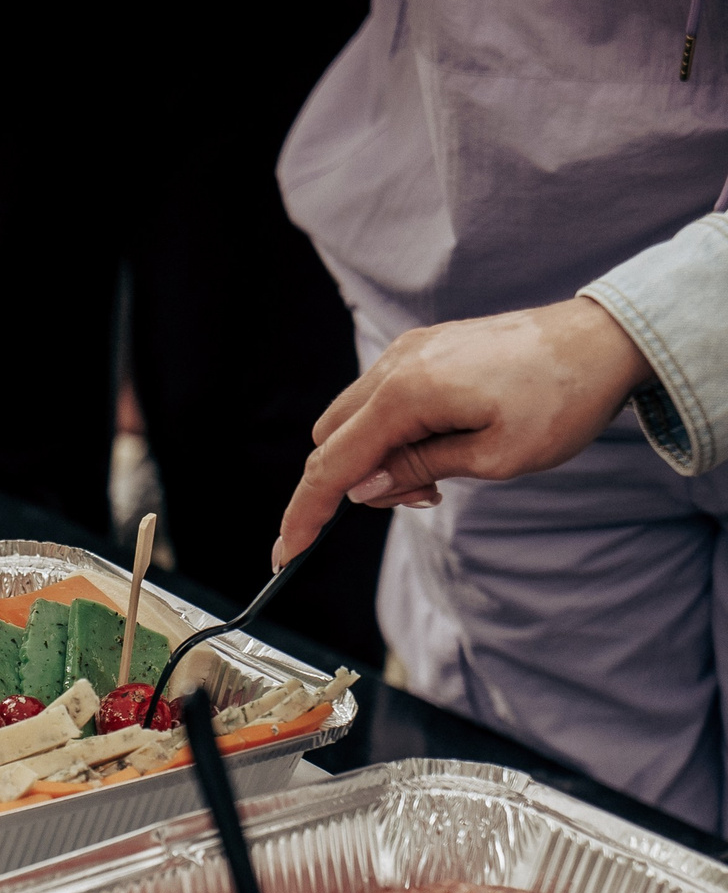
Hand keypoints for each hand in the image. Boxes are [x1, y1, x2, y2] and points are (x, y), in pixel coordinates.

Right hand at [273, 297, 653, 566]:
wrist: (607, 338)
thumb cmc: (563, 399)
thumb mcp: (495, 458)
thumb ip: (417, 470)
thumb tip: (362, 488)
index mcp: (406, 394)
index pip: (331, 465)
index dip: (304, 514)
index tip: (286, 554)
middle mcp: (395, 365)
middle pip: (329, 440)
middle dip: (350, 483)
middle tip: (416, 499)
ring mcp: (407, 351)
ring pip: (351, 418)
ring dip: (373, 456)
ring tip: (436, 472)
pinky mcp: (423, 347)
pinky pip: (380, 397)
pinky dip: (391, 430)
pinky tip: (439, 442)